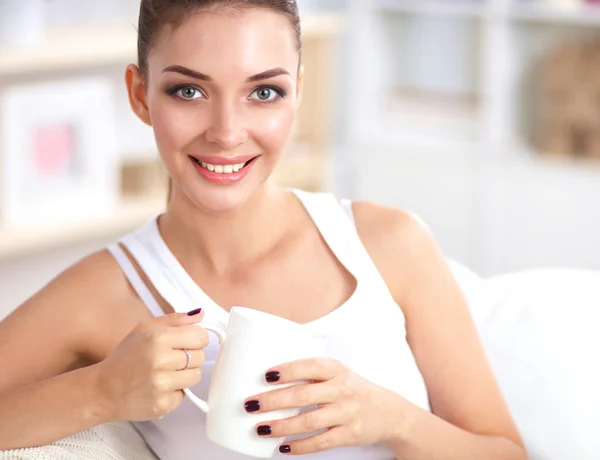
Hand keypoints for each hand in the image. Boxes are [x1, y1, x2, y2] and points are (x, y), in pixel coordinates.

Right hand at [95, 309, 207, 421]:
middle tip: (172, 359)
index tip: (187, 342)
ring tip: (166, 373)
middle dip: (190, 356)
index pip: (201, 336)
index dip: (196, 338)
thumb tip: (201, 314)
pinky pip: (184, 395)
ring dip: (185, 374)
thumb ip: (175, 320)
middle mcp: (161, 361)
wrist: (103, 390)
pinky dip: (174, 391)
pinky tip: (158, 387)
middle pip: (200, 357)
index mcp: (158, 338)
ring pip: (196, 376)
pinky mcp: (163, 404)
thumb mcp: (145, 329)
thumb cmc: (125, 357)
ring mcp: (162, 385)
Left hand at [244, 358, 409, 454]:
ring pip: (309, 421)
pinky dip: (299, 446)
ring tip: (260, 428)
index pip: (310, 366)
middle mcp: (342, 390)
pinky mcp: (349, 434)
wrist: (389, 413)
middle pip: (303, 395)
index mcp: (337, 369)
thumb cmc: (355, 390)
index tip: (266, 375)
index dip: (287, 370)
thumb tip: (272, 377)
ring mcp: (347, 413)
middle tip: (251, 404)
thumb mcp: (339, 373)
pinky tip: (283, 446)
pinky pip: (320, 442)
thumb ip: (313, 373)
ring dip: (281, 426)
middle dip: (273, 400)